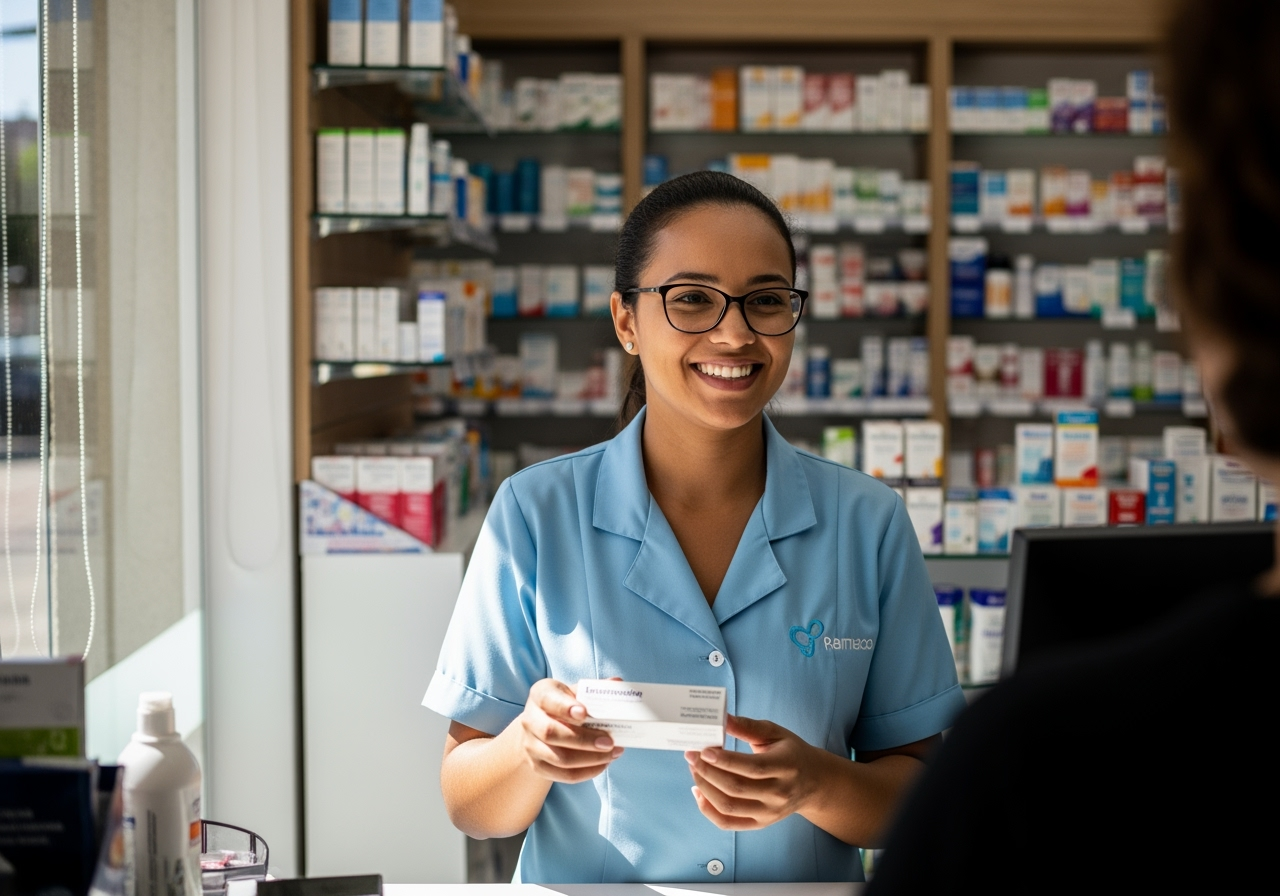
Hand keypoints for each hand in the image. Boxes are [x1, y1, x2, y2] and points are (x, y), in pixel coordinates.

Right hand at [515, 679, 623, 783]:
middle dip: (583, 740)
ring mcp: (531, 746)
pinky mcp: (538, 766)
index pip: (548, 700)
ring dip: (590, 759)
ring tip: (612, 753)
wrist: (537, 728)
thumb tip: (618, 684)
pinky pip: (563, 776)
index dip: (565, 708)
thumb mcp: (573, 692)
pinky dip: (586, 772)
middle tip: (609, 742)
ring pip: (559, 758)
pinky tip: (603, 764)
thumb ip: (593, 689)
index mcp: (540, 695)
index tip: (585, 713)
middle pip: (551, 733)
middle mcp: (530, 720)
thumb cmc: (562, 705)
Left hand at [685, 714, 825, 830]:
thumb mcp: (776, 733)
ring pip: (729, 807)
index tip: (703, 750)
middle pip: (736, 788)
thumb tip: (722, 719)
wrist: (814, 783)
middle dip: (707, 772)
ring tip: (694, 769)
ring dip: (705, 788)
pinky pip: (728, 823)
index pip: (751, 768)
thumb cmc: (792, 753)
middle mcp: (778, 794)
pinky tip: (698, 792)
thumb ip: (749, 726)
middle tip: (691, 756)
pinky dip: (708, 809)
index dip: (724, 760)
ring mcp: (769, 813)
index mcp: (786, 767)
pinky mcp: (760, 824)